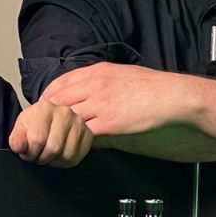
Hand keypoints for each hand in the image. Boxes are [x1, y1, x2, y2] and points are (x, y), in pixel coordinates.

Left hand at [8, 101, 92, 166]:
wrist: (49, 119)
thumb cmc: (35, 123)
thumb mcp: (21, 128)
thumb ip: (17, 138)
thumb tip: (18, 147)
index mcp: (45, 108)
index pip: (37, 139)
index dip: (29, 152)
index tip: (27, 152)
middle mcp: (65, 113)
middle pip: (53, 149)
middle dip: (41, 158)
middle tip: (37, 156)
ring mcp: (79, 123)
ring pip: (66, 156)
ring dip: (53, 162)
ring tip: (47, 155)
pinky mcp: (88, 135)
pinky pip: (75, 158)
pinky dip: (64, 163)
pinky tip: (57, 156)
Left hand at [40, 63, 188, 135]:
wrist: (171, 96)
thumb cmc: (151, 86)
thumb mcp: (120, 74)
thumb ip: (100, 81)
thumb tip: (86, 90)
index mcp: (97, 72)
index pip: (61, 82)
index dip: (48, 96)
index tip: (44, 106)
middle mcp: (95, 85)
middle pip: (60, 101)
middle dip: (49, 115)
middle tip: (45, 127)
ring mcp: (101, 104)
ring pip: (69, 118)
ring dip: (62, 129)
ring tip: (58, 138)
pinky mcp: (109, 122)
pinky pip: (85, 133)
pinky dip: (78, 140)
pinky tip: (77, 145)